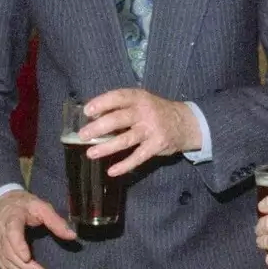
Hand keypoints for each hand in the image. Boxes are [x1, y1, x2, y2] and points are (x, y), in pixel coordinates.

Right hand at [0, 190, 74, 268]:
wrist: (3, 203)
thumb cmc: (25, 206)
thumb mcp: (41, 207)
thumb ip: (55, 221)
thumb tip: (72, 236)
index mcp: (12, 217)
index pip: (12, 233)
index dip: (18, 246)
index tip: (27, 258)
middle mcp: (0, 231)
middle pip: (9, 252)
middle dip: (25, 266)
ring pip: (5, 261)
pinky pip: (2, 264)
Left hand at [80, 88, 201, 175]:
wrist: (185, 123)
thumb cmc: (156, 111)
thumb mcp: (142, 102)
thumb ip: (123, 107)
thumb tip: (94, 117)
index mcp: (139, 98)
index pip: (118, 97)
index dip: (101, 103)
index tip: (86, 111)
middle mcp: (145, 112)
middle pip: (118, 119)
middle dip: (98, 128)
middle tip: (82, 135)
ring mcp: (151, 130)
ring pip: (125, 139)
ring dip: (106, 147)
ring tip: (90, 153)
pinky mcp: (156, 146)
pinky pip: (137, 157)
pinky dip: (124, 165)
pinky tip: (112, 171)